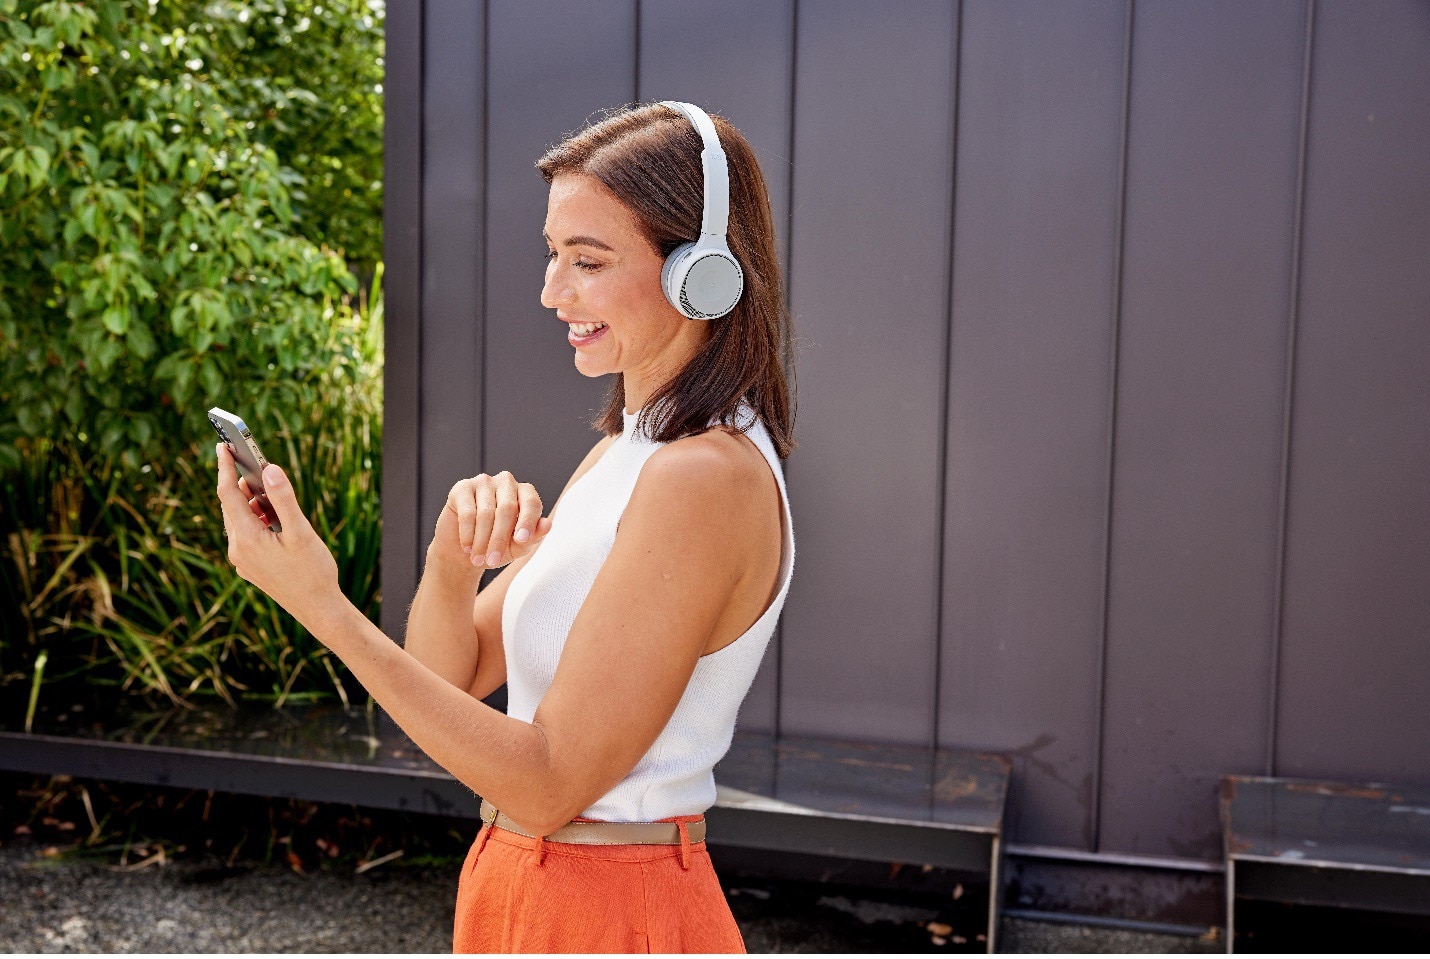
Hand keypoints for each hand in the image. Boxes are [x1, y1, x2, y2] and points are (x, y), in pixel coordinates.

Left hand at [215, 442, 341, 631]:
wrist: (318, 610)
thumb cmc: (313, 571)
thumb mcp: (301, 532)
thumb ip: (283, 499)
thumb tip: (269, 468)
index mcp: (247, 538)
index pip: (228, 494)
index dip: (225, 467)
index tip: (223, 446)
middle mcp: (238, 550)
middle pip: (231, 506)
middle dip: (239, 482)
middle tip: (249, 460)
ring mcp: (242, 561)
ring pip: (238, 521)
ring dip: (249, 502)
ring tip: (267, 490)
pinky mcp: (250, 568)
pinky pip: (245, 536)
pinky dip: (254, 520)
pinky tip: (272, 518)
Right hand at [432, 471, 551, 572]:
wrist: (464, 552)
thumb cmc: (496, 546)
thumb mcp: (517, 546)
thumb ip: (533, 536)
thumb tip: (547, 525)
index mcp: (525, 493)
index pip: (531, 503)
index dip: (527, 522)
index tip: (521, 541)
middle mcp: (506, 482)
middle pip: (507, 509)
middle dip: (500, 539)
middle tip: (493, 560)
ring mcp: (483, 482)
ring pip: (486, 513)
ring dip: (481, 541)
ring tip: (478, 559)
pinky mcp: (462, 488)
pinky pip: (467, 513)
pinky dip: (468, 534)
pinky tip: (467, 547)